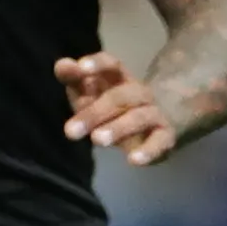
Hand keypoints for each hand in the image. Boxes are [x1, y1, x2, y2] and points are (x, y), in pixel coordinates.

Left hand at [55, 53, 179, 166]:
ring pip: (139, 117)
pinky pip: (160, 142)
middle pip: (121, 96)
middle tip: (70, 131)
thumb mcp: (89, 93)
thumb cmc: (113, 108)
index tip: (80, 69)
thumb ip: (74, 80)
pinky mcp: (165, 136)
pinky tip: (133, 160)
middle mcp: (140, 93)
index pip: (112, 64)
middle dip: (94, 113)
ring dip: (118, 128)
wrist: (156, 124)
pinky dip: (148, 151)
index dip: (98, 64)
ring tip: (96, 140)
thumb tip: (61, 65)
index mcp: (120, 78)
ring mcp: (155, 114)